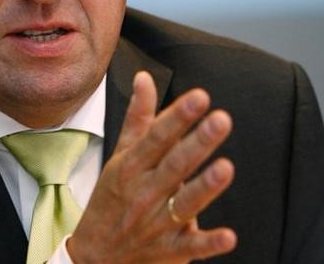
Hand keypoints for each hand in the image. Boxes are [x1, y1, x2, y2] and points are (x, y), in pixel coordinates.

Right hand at [67, 71, 236, 263]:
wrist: (94, 258)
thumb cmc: (110, 199)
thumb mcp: (119, 156)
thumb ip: (138, 118)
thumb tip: (145, 77)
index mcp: (131, 167)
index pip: (156, 138)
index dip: (178, 117)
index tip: (200, 97)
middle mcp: (143, 192)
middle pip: (174, 165)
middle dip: (198, 143)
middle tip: (221, 119)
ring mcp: (155, 223)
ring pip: (183, 203)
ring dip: (205, 187)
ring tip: (226, 168)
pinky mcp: (167, 251)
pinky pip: (189, 247)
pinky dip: (208, 243)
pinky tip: (229, 236)